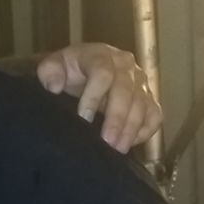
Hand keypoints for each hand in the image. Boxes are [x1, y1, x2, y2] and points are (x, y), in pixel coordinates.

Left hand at [36, 43, 158, 152]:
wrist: (81, 71)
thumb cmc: (67, 71)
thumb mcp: (52, 66)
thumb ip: (49, 72)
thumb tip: (54, 86)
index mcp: (100, 55)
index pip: (103, 73)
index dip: (94, 97)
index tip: (83, 119)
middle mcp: (125, 65)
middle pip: (126, 91)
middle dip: (117, 119)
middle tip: (107, 142)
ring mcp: (139, 81)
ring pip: (143, 104)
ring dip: (132, 129)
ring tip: (118, 149)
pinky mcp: (148, 97)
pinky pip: (154, 114)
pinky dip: (146, 130)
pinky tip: (130, 143)